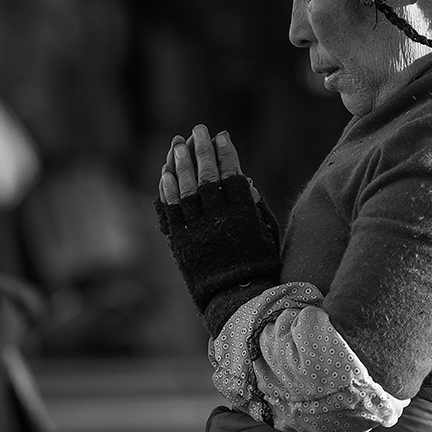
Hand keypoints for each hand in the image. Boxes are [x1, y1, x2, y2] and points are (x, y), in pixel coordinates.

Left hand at [153, 124, 279, 328]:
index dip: (227, 154)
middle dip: (203, 150)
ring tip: (179, 144)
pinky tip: (166, 174)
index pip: (233, 175)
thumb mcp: (266, 237)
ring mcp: (198, 231)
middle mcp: (220, 219)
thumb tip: (248, 182)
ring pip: (187, 190)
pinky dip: (168, 191)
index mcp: (244, 215)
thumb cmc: (258, 268)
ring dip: (182, 164)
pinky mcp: (182, 243)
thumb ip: (256, 209)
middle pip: (208, 177)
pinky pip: (172, 212)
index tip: (223, 136)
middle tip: (199, 130)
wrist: (238, 301)